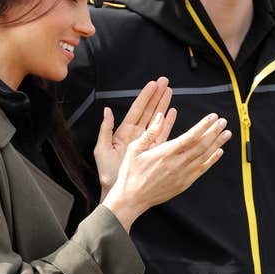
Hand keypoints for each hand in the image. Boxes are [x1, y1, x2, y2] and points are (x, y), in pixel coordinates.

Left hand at [94, 77, 172, 194]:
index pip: (136, 110)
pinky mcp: (153, 150)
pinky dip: (167, 123)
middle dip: (157, 96)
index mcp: (124, 132)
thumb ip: (105, 129)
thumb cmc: (108, 173)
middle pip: (148, 111)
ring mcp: (145, 142)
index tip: (153, 84)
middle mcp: (136, 135)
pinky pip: (162, 134)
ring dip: (163, 105)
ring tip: (170, 92)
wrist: (118, 191)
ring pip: (156, 119)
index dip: (145, 97)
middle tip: (166, 82)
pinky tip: (172, 112)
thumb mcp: (102, 149)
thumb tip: (107, 110)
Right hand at [103, 110, 230, 231]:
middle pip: (202, 145)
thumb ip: (150, 132)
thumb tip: (160, 116)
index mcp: (166, 153)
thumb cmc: (130, 173)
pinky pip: (202, 169)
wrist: (131, 199)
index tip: (213, 117)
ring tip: (226, 133)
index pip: (190, 136)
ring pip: (204, 157)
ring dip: (217, 144)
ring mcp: (182, 174)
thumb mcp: (134, 149)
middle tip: (223, 122)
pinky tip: (219, 152)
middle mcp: (177, 163)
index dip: (204, 126)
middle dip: (214, 132)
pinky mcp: (184, 183)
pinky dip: (212, 160)